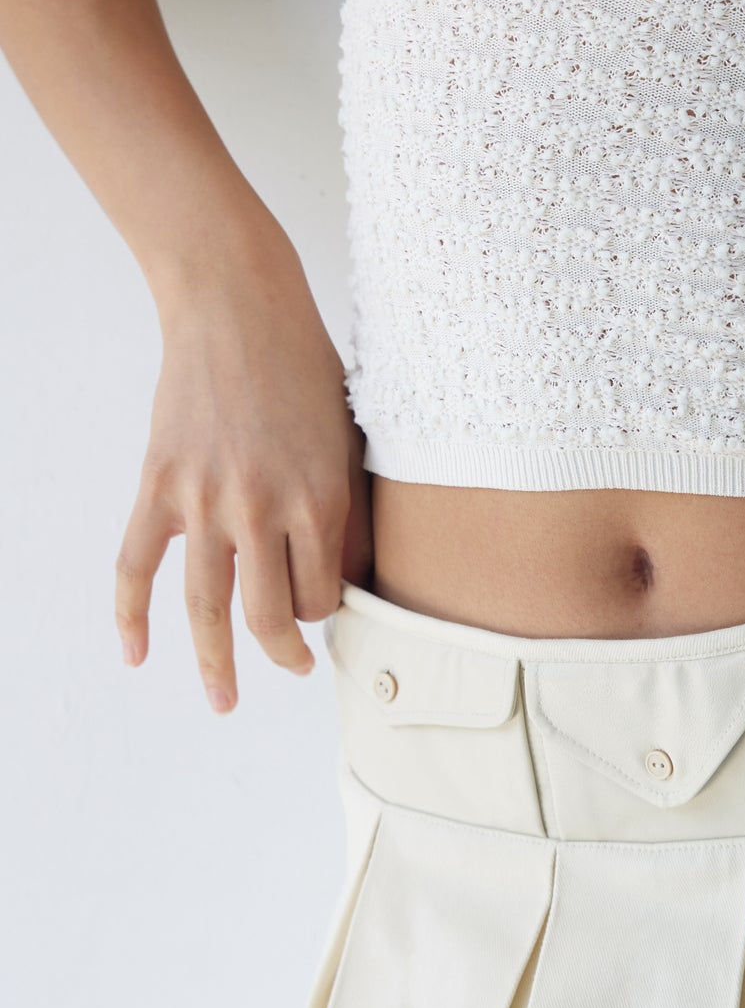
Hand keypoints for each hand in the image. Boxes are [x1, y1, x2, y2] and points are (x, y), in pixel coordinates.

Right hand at [116, 224, 372, 710]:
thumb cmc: (305, 367)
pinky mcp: (160, 486)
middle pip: (271, 618)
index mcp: (319, 500)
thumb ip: (347, 511)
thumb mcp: (350, 440)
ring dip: (217, 665)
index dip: (326, 611)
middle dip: (285, 653)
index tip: (325, 608)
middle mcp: (261, 510)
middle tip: (295, 667)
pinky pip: (137, 565)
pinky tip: (137, 655)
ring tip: (224, 701)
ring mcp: (205, 501)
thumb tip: (348, 576)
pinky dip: (130, 616)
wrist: (237, 306)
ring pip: (208, 609)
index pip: (321, 596)